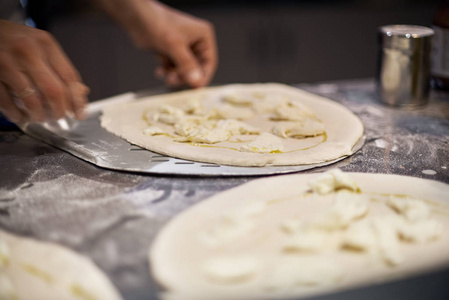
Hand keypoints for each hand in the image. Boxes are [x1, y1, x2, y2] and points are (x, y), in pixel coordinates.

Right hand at [0, 20, 88, 123]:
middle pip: (55, 92)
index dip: (77, 100)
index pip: (69, 77)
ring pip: (33, 101)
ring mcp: (7, 63)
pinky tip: (21, 116)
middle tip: (59, 117)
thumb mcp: (40, 45)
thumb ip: (61, 67)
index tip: (79, 114)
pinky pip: (7, 103)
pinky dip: (17, 115)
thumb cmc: (14, 39)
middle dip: (60, 111)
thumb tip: (82, 92)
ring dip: (39, 116)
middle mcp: (28, 52)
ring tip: (39, 117)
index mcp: (45, 44)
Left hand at [97, 0, 217, 87]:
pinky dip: (168, 71)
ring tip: (165, 75)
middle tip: (174, 81)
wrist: (136, 18)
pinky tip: (160, 71)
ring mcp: (184, 48)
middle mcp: (196, 42)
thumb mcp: (174, 46)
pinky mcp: (172, 52)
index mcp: (203, 36)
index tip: (195, 88)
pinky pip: (174, 68)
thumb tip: (197, 82)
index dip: (202, 76)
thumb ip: (187, 65)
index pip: (209, 62)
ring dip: (175, 75)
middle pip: (196, 68)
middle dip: (184, 76)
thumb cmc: (157, 23)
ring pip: (184, 70)